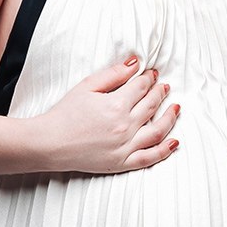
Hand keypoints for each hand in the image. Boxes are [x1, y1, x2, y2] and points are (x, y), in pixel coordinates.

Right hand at [40, 56, 179, 172]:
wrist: (50, 143)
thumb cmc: (65, 113)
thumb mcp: (87, 86)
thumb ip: (113, 74)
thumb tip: (135, 63)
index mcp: (116, 105)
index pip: (141, 87)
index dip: (149, 78)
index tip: (153, 74)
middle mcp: (124, 126)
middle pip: (152, 106)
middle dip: (160, 93)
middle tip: (164, 87)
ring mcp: (125, 146)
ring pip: (157, 131)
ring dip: (170, 117)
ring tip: (176, 107)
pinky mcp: (122, 163)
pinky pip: (150, 157)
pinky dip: (165, 150)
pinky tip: (175, 141)